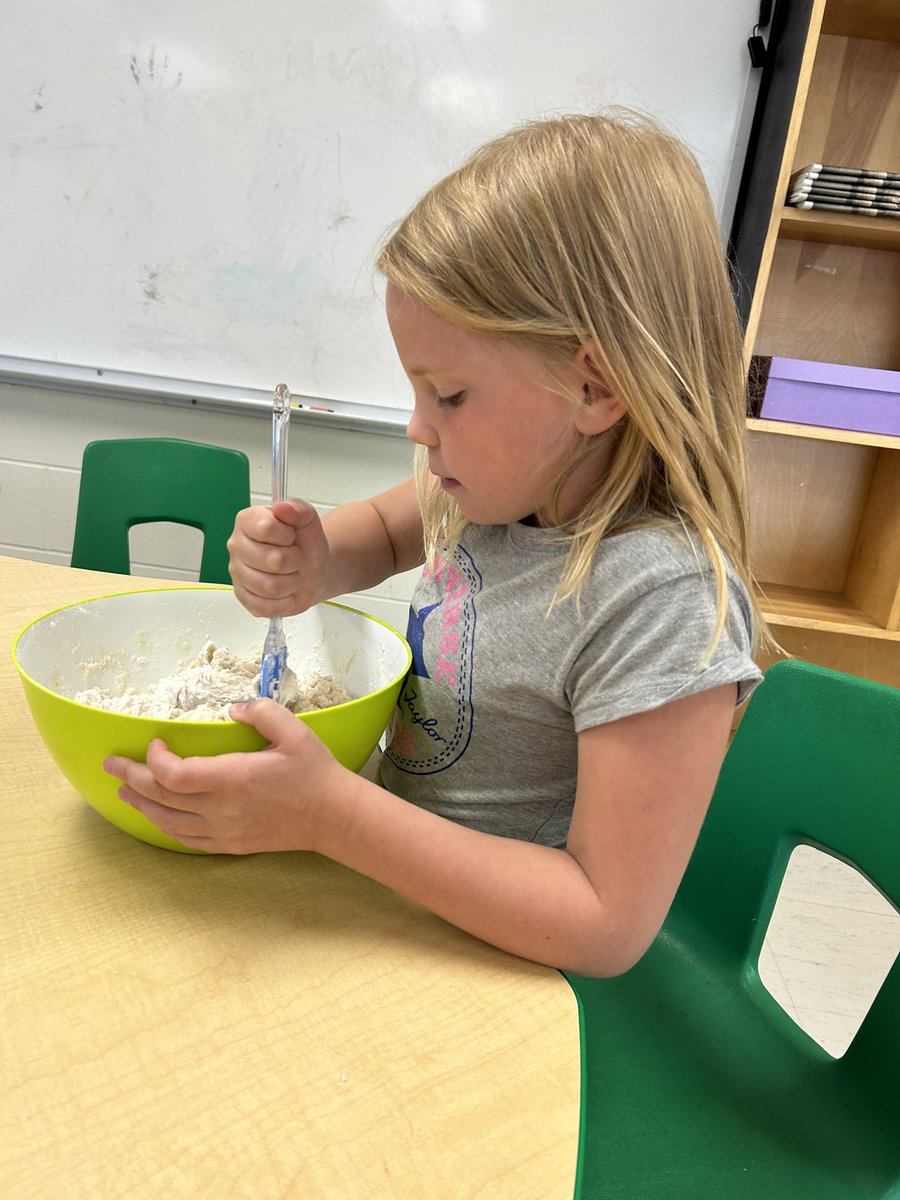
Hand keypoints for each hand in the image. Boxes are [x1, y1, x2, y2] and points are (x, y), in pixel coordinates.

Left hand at [103, 699, 346, 853]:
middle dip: (131, 778)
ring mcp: (224, 830)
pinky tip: (158, 816)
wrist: (332, 816)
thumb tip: (231, 708)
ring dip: (141, 804)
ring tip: (123, 791)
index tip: (155, 741)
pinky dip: (165, 826)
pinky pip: (187, 839)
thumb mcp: (295, 731)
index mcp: (234, 778)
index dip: (154, 760)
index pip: (175, 775)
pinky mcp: (230, 844)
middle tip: (112, 764)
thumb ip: (261, 711)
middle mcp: (222, 808)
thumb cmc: (314, 772)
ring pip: (167, 822)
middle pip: (162, 797)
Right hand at [227, 498, 329, 616]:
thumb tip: (282, 507)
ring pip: (269, 586)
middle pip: (271, 560)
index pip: (265, 528)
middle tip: (295, 559)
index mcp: (248, 521)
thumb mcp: (308, 520)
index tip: (291, 537)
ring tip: (291, 574)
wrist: (313, 570)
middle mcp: (237, 545)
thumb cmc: (306, 545)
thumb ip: (298, 509)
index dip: (287, 536)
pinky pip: (266, 606)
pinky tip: (285, 591)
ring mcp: (237, 573)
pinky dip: (284, 601)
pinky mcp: (243, 597)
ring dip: (291, 583)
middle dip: (294, 562)